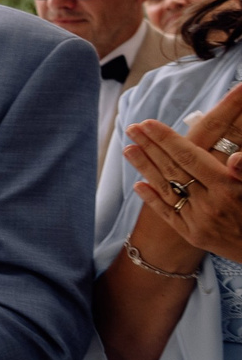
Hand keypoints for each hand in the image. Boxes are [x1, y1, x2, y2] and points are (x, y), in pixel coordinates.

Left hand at [125, 116, 241, 261]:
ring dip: (145, 168)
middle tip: (132, 128)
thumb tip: (234, 158)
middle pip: (173, 169)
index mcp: (227, 187)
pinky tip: (138, 185)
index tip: (149, 123)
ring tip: (128, 149)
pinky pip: (168, 214)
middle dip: (150, 146)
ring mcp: (198, 221)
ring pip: (166, 189)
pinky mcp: (193, 235)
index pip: (190, 157)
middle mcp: (209, 203)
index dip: (167, 139)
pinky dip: (152, 199)